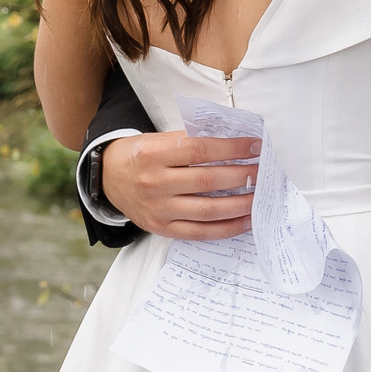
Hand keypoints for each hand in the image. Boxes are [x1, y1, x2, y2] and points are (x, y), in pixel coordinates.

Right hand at [99, 133, 259, 239]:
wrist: (107, 179)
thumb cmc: (139, 156)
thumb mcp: (157, 139)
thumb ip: (190, 141)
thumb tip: (233, 143)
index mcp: (153, 154)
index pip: (201, 150)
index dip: (232, 148)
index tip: (254, 146)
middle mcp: (154, 183)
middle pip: (208, 180)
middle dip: (242, 175)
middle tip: (262, 170)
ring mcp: (159, 209)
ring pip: (209, 209)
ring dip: (241, 203)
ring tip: (259, 195)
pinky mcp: (162, 228)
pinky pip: (201, 232)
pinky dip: (227, 227)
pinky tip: (245, 219)